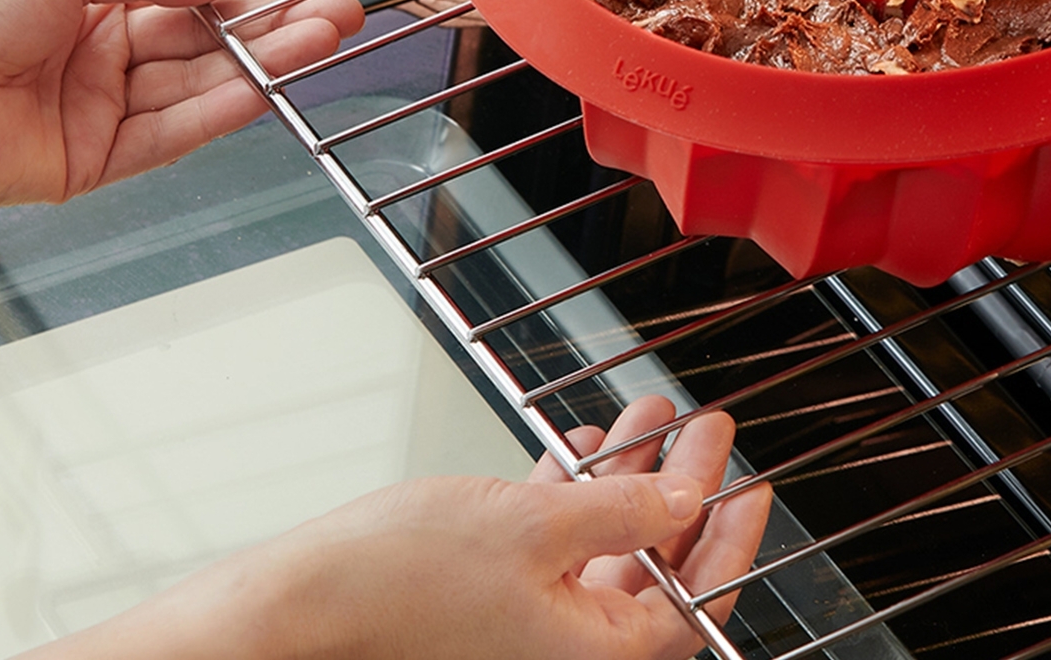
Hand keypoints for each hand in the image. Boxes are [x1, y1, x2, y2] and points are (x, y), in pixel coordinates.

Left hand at [0, 0, 358, 204]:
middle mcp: (98, 54)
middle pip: (207, 39)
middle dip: (275, 22)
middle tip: (335, 8)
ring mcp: (99, 109)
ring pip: (202, 84)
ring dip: (266, 61)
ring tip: (321, 37)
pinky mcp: (92, 163)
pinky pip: (171, 135)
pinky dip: (221, 109)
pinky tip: (264, 86)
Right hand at [39, 396, 773, 659]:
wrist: (300, 606)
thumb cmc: (398, 579)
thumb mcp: (535, 524)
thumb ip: (621, 509)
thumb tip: (685, 497)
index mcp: (592, 654)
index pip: (694, 599)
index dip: (729, 534)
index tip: (750, 478)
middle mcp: (564, 650)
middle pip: (654, 568)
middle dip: (680, 489)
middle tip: (703, 430)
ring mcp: (525, 628)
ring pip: (605, 550)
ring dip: (627, 480)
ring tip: (644, 415)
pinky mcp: (488, 602)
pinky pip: (554, 549)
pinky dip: (573, 497)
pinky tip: (574, 449)